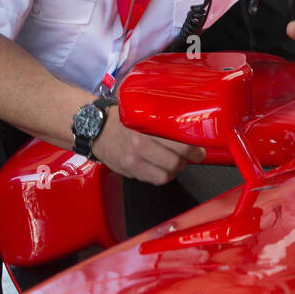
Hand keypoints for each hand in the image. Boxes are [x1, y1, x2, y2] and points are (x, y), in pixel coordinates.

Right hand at [91, 112, 205, 184]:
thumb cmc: (121, 120)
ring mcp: (133, 160)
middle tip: (191, 156)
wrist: (94, 129)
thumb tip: (188, 131)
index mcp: (146, 127)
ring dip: (175, 170)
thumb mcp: (142, 114)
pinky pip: (155, 180)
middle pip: (176, 160)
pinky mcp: (129, 170)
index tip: (199, 150)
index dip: (194, 150)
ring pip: (167, 174)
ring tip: (175, 162)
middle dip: (188, 160)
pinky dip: (163, 176)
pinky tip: (161, 167)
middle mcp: (139, 144)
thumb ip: (162, 122)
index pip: (179, 144)